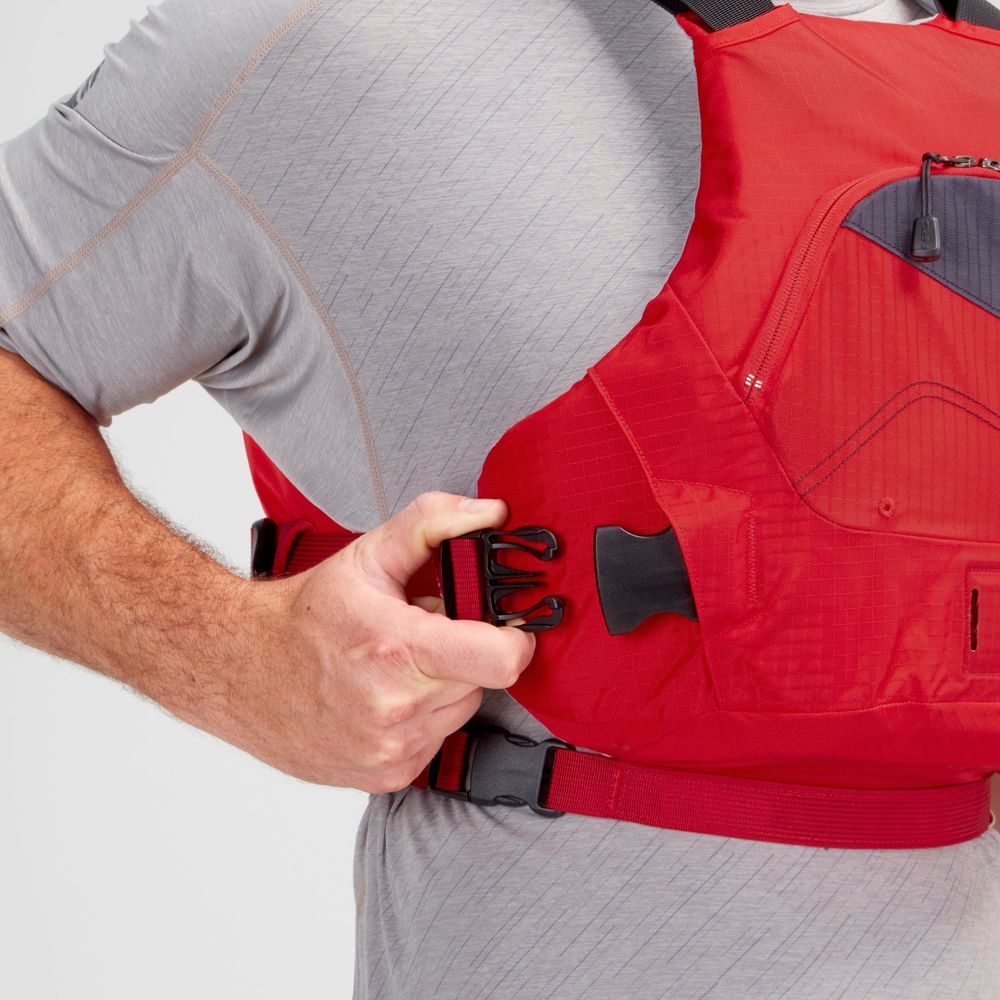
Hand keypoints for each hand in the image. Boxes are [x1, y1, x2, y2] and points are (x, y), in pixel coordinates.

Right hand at [211, 493, 535, 791]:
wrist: (236, 670)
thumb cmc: (300, 615)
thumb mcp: (367, 554)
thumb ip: (434, 524)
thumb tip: (491, 514)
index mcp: (398, 648)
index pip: (503, 660)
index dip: (515, 638)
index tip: (502, 624)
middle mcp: (396, 708)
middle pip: (484, 681)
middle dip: (464, 654)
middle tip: (421, 635)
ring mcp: (390, 749)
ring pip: (461, 711)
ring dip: (443, 687)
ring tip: (395, 665)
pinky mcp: (385, 776)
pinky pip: (436, 741)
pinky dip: (422, 718)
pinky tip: (383, 697)